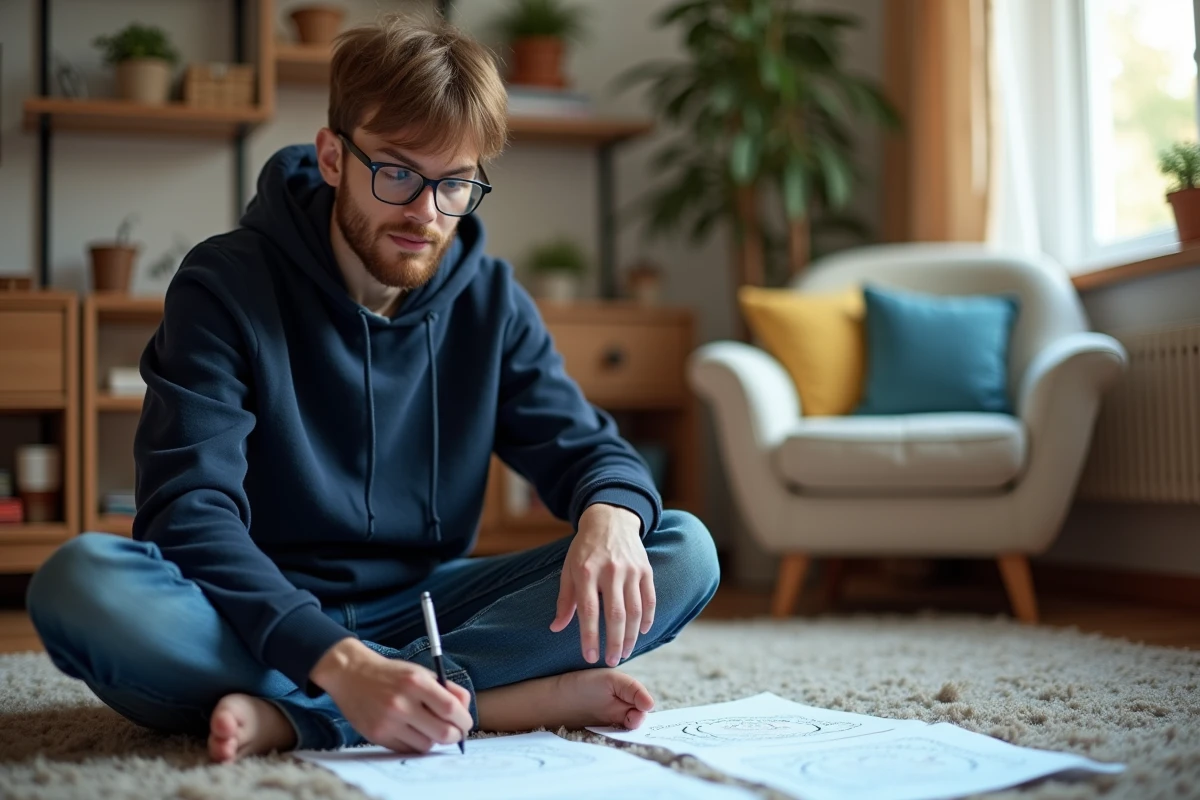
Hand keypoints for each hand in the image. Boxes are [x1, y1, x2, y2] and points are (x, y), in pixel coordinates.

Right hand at [310, 638, 472, 752]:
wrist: (350, 674)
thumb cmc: (391, 674)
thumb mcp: (420, 672)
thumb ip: (446, 689)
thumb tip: (466, 710)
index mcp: (416, 682)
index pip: (451, 709)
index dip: (464, 720)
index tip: (465, 723)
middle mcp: (401, 703)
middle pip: (443, 733)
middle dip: (455, 735)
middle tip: (455, 733)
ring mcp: (388, 721)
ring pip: (427, 744)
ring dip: (434, 739)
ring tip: (428, 728)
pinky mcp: (377, 735)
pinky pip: (407, 749)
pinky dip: (416, 743)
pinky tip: (412, 731)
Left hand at [550, 503, 655, 666]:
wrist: (611, 519)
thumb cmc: (585, 548)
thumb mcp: (568, 569)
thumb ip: (564, 599)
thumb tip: (556, 628)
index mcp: (586, 571)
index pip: (588, 610)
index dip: (589, 636)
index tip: (590, 657)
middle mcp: (610, 570)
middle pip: (615, 614)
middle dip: (614, 642)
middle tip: (611, 661)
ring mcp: (631, 569)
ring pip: (634, 610)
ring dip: (630, 636)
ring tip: (624, 652)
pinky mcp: (645, 569)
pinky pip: (649, 599)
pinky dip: (647, 618)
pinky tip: (642, 633)